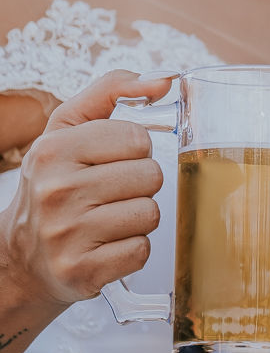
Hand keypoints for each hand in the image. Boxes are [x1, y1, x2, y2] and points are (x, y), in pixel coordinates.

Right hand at [0, 70, 172, 309]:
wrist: (23, 255)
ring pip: (150, 213)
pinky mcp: (81, 272)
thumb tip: (163, 80)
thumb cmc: (56, 180)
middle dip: (140, 182)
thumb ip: (112, 90)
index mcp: (54, 150)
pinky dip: (132, 248)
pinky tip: (107, 243)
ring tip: (110, 217)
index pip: (137, 137)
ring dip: (139, 216)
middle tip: (112, 191)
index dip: (134, 148)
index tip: (113, 158)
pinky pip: (140, 251)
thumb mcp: (69, 127)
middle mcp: (56, 192)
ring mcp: (66, 235)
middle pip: (149, 175)